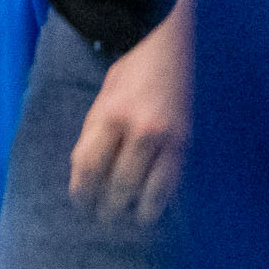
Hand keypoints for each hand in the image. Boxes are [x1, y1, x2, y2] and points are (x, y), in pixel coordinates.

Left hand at [69, 0, 192, 223]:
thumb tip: (86, 176)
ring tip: (131, 221)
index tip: (80, 204)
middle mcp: (139, 130)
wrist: (169, 47)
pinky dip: (164, 197)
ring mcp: (168, 137)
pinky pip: (174, 179)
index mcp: (109, 116)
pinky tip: (156, 207)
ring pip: (151, 189)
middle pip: (119, 183)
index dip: (82, 192)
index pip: (89, 167)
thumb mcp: (101, 101)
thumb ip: (94, 136)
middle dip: (109, 207)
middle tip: (103, 221)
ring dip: (139, 210)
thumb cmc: (129, 73)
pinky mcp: (187, 141)